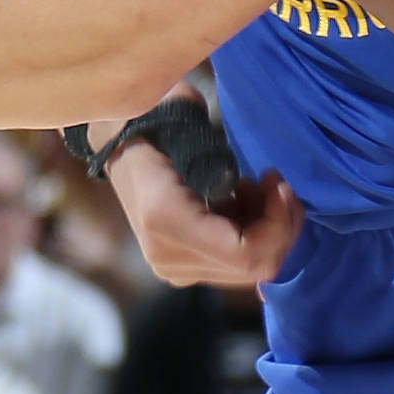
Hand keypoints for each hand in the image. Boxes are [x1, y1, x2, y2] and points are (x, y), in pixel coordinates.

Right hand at [110, 141, 301, 288]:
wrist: (114, 144)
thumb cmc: (152, 124)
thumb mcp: (183, 123)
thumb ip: (212, 150)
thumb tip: (246, 167)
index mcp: (165, 219)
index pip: (244, 252)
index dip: (277, 224)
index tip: (279, 183)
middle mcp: (167, 254)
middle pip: (253, 267)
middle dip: (279, 226)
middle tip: (278, 185)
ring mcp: (171, 267)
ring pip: (247, 270)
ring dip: (265, 230)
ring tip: (253, 190)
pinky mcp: (179, 268)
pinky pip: (231, 265)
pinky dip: (249, 237)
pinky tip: (239, 205)